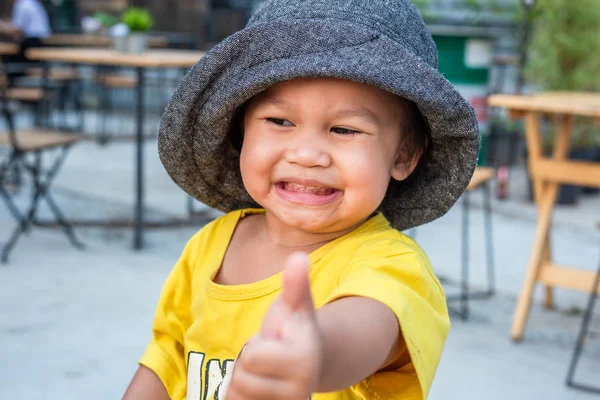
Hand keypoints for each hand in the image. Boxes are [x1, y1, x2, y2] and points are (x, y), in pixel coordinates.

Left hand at [222, 253, 321, 399]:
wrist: (307, 365)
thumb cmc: (294, 330)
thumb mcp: (294, 306)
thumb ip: (296, 283)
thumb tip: (298, 255)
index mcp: (304, 360)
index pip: (250, 357)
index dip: (255, 345)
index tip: (274, 342)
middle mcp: (300, 393)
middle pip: (241, 381)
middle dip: (247, 366)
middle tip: (267, 359)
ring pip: (237, 397)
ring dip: (243, 384)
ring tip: (263, 374)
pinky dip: (240, 399)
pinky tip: (258, 390)